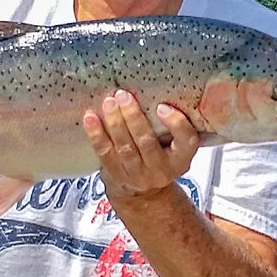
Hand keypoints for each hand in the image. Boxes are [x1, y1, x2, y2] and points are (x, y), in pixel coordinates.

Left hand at [83, 90, 199, 197]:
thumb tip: (159, 84)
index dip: (175, 124)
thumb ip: (171, 125)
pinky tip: (90, 118)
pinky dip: (96, 135)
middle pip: (147, 142)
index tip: (162, 107)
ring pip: (125, 148)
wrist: (144, 192)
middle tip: (124, 95)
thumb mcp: (175, 145)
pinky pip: (105, 154)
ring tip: (109, 102)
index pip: (185, 140)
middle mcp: (161, 168)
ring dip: (115, 123)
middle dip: (134, 117)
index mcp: (181, 158)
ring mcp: (137, 174)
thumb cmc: (161, 156)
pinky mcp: (116, 174)